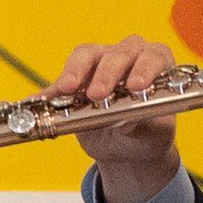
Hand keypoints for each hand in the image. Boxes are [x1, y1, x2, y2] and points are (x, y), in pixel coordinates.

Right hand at [45, 31, 183, 202]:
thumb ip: (146, 127)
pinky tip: (44, 98)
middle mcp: (131, 55)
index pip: (153, 58)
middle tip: (98, 95)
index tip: (135, 86)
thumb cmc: (148, 134)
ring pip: (88, 55)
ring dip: (76, 71)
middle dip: (107, 74)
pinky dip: (54, 88)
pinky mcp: (78, 74)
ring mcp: (102, 61)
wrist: (126, 147)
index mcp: (158, 64)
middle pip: (118, 55)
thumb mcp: (154, 135)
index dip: (145, 69)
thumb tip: (129, 123)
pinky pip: (64, 76)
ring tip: (67, 88)